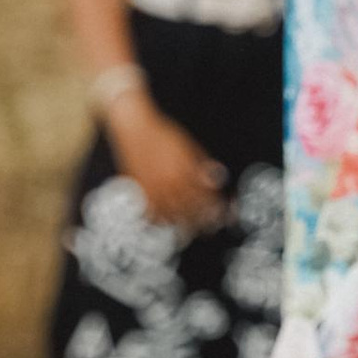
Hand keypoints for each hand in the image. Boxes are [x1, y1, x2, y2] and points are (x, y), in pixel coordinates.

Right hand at [107, 95, 226, 233]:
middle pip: (189, 211)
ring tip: (190, 229)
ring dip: (182, 224)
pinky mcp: (140, 191)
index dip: (215, 208)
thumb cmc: (162, 134)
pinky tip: (166, 221)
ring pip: (170, 216)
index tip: (222, 213)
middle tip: (209, 226)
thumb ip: (203, 165)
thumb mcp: (190, 146)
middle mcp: (168, 184)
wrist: (135, 129)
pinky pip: (150, 213)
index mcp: (183, 173)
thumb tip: (217, 179)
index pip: (204, 198)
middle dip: (201, 221)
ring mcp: (153, 190)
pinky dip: (160, 220)